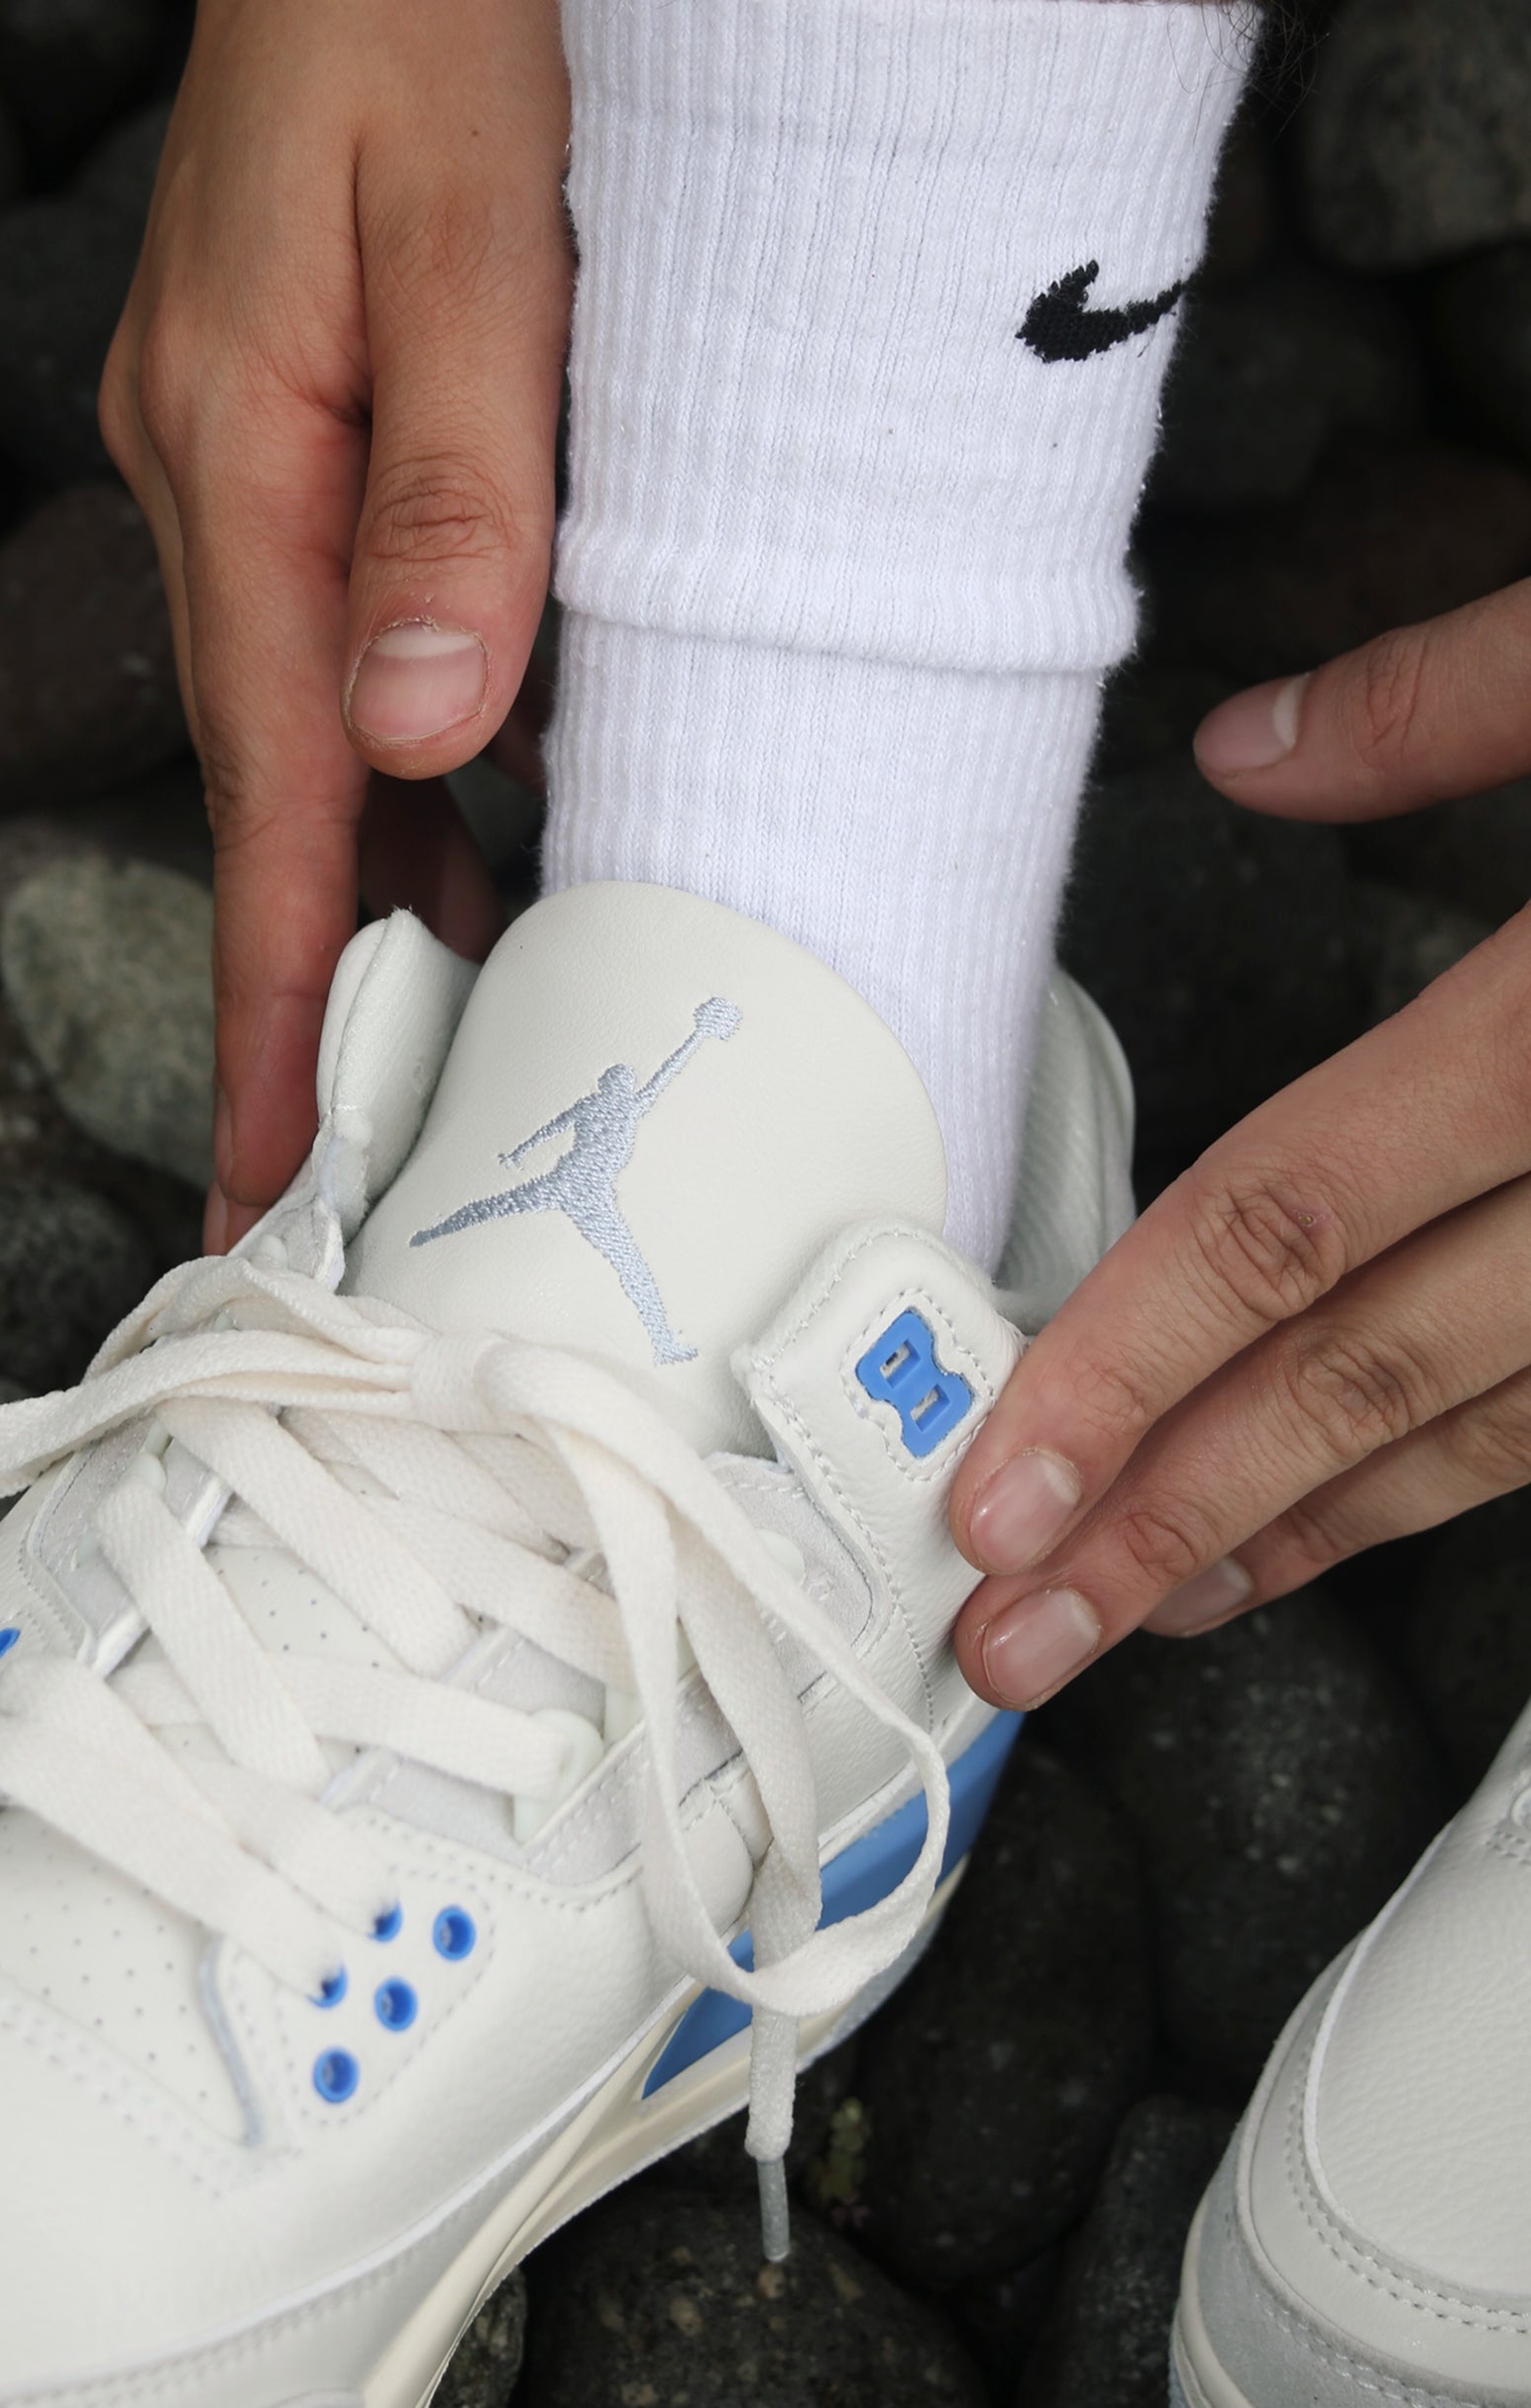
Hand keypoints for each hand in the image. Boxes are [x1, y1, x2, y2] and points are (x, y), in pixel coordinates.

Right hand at [99, 0, 571, 1251]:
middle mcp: (222, 485)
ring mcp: (253, 462)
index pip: (274, 799)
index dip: (285, 1009)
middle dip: (321, 998)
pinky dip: (414, 771)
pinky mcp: (308, 434)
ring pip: (320, 735)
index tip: (271, 1185)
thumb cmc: (441, 10)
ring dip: (378, 897)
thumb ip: (455, 487)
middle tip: (363, 1184)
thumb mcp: (470, 232)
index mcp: (242, 463)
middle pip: (283, 796)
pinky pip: (350, 646)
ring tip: (444, 1063)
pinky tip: (484, 839)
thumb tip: (425, 730)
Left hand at [949, 578, 1530, 1709]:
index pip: (1296, 1218)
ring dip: (1304, 1529)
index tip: (1001, 1482)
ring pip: (1488, 1431)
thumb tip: (1242, 746)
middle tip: (1018, 1634)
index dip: (1128, 1363)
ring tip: (1151, 1602)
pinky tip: (1356, 1519)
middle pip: (1364, 1377)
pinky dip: (1461, 1477)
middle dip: (1171, 1516)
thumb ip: (1450, 697)